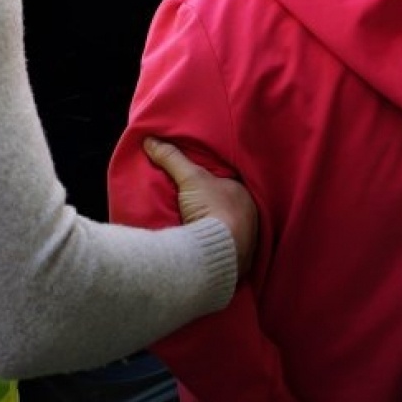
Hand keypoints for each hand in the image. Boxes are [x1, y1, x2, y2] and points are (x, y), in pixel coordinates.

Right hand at [144, 138, 257, 277]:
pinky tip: (201, 246)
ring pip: (228, 229)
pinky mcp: (236, 262)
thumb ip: (172, 158)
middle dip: (214, 206)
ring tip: (195, 226)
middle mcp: (250, 218)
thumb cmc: (212, 209)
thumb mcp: (190, 177)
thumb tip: (150, 140)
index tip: (199, 183)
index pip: (230, 185)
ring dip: (214, 229)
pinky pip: (225, 249)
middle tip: (195, 205)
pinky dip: (214, 247)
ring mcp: (246, 241)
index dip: (215, 183)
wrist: (216, 252)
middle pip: (228, 207)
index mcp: (245, 195)